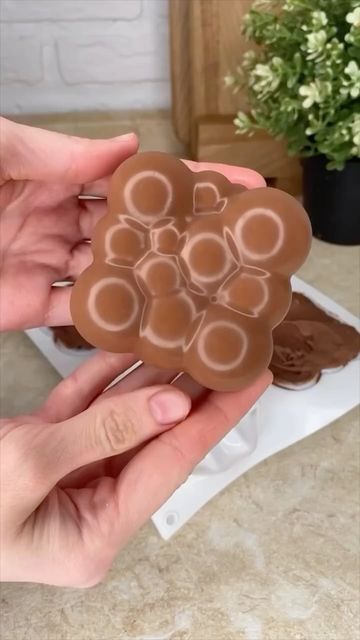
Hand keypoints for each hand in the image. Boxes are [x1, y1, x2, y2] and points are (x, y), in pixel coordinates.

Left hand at [0, 116, 264, 330]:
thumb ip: (60, 152)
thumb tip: (127, 146)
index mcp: (54, 176)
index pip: (134, 177)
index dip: (185, 179)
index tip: (234, 183)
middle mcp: (57, 219)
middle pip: (136, 228)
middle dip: (185, 233)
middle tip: (236, 242)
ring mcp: (46, 264)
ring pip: (117, 273)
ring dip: (158, 280)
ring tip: (208, 285)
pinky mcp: (29, 305)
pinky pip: (81, 313)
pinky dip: (114, 317)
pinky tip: (153, 321)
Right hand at [0, 350, 271, 586]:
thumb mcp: (29, 467)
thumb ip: (105, 433)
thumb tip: (172, 406)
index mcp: (94, 532)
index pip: (170, 464)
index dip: (214, 420)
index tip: (253, 383)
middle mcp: (88, 505)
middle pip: (152, 439)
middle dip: (190, 395)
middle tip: (230, 355)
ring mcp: (66, 473)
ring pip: (120, 417)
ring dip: (149, 378)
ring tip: (190, 342)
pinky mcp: (43, 448)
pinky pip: (83, 407)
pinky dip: (103, 377)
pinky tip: (131, 347)